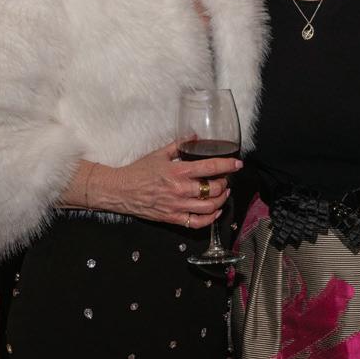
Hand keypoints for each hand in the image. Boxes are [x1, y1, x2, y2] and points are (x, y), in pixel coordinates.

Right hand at [94, 141, 241, 228]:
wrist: (121, 191)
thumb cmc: (139, 171)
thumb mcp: (159, 153)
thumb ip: (179, 145)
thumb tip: (194, 136)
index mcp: (178, 171)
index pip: (209, 168)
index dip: (227, 165)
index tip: (238, 164)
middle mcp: (180, 190)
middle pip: (213, 189)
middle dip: (224, 183)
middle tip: (225, 179)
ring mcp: (177, 206)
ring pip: (209, 207)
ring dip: (220, 200)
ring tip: (222, 193)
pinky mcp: (173, 218)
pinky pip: (197, 222)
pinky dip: (210, 218)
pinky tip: (214, 211)